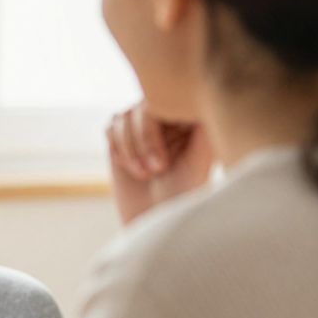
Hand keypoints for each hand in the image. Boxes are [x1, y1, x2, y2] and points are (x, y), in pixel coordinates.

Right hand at [106, 103, 213, 226]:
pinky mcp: (121, 138)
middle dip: (146, 137)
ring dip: (132, 147)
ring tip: (146, 174)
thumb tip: (206, 96)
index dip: (166, 121)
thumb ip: (202, 128)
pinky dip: (119, 149)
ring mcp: (144, 127)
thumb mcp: (198, 161)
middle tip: (158, 170)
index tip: (170, 159)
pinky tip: (132, 170)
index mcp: (193, 120)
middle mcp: (169, 118)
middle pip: (147, 102)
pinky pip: (111, 127)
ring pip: (126, 115)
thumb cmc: (183, 197)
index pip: (176, 96)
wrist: (154, 221)